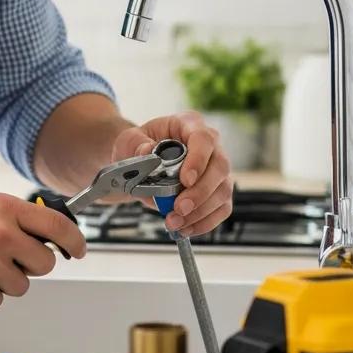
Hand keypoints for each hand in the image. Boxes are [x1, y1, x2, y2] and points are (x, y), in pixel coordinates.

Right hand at [0, 190, 85, 308]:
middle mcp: (2, 233)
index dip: (75, 241)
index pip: (57, 226)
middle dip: (31, 264)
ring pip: (22, 285)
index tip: (79, 250)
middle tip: (10, 259)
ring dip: (5, 280)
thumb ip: (12, 214)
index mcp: (6, 208)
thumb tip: (42, 229)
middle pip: (44, 263)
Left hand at [110, 111, 232, 236]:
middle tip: (178, 209)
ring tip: (175, 222)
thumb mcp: (130, 139)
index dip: (198, 160)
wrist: (138, 158)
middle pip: (219, 168)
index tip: (185, 180)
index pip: (203, 139)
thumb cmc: (138, 144)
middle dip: (200, 193)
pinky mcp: (217, 190)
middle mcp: (210, 145)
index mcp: (189, 124)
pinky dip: (204, 222)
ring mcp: (217, 169)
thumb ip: (137, 145)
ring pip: (223, 191)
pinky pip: (221, 209)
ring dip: (200, 212)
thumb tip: (148, 152)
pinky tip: (186, 228)